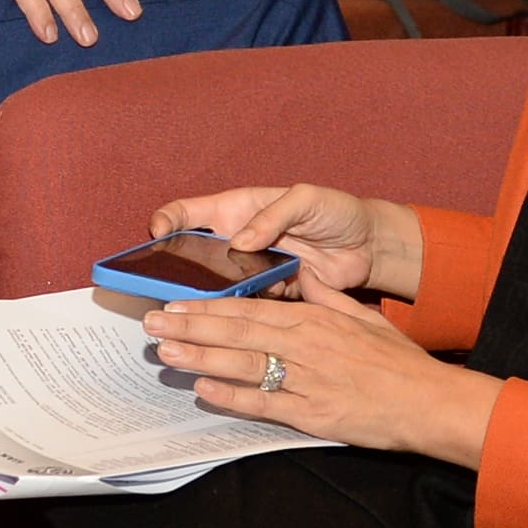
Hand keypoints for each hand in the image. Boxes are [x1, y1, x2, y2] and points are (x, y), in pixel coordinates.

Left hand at [137, 279, 499, 463]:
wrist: (429, 401)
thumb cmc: (399, 362)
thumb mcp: (363, 317)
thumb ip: (327, 296)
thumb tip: (301, 276)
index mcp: (314, 318)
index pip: (249, 308)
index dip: (209, 306)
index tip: (176, 303)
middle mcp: (305, 345)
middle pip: (236, 332)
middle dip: (190, 327)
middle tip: (152, 324)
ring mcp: (306, 380)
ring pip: (242, 365)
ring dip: (200, 358)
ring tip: (166, 353)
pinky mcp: (310, 414)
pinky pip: (262, 403)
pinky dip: (230, 396)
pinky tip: (203, 390)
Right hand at [140, 183, 422, 302]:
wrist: (369, 246)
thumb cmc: (337, 210)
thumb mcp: (307, 199)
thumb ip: (274, 215)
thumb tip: (241, 240)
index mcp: (238, 210)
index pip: (189, 213)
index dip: (167, 221)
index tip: (158, 234)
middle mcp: (237, 240)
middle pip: (193, 257)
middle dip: (173, 273)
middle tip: (158, 289)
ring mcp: (251, 270)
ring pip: (215, 287)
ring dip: (202, 301)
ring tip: (185, 316)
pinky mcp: (269, 295)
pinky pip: (244, 307)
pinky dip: (235, 317)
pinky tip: (227, 328)